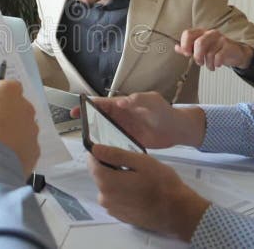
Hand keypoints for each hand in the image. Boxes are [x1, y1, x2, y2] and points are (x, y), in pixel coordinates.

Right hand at [0, 80, 38, 176]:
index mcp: (8, 91)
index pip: (9, 87)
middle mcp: (25, 107)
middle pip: (17, 108)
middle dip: (6, 115)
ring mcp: (32, 129)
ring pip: (22, 128)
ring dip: (12, 134)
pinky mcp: (34, 150)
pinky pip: (25, 146)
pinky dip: (16, 150)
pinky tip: (0, 156)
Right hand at [71, 92, 205, 147]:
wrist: (177, 130)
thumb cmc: (165, 111)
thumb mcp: (153, 101)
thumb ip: (137, 100)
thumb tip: (120, 102)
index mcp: (122, 104)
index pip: (101, 103)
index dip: (88, 105)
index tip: (75, 110)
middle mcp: (120, 117)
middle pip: (99, 117)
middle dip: (86, 121)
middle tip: (77, 129)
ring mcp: (123, 130)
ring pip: (104, 131)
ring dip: (95, 135)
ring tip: (85, 144)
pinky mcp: (128, 142)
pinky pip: (113, 143)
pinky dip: (106, 146)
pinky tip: (101, 153)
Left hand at [89, 145, 209, 241]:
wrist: (178, 212)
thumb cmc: (162, 183)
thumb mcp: (141, 162)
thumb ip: (115, 155)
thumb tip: (95, 149)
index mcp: (107, 182)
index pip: (92, 163)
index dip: (98, 153)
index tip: (110, 148)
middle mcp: (105, 198)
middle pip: (99, 175)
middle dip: (109, 166)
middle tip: (131, 163)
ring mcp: (112, 209)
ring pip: (107, 187)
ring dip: (116, 180)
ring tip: (136, 177)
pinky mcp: (120, 216)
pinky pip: (114, 198)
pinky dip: (121, 192)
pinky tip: (137, 191)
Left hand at [175, 28, 253, 70]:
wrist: (235, 53)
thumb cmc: (216, 50)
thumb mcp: (200, 49)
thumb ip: (188, 48)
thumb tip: (176, 47)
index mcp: (200, 33)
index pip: (188, 33)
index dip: (185, 44)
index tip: (186, 54)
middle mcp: (210, 33)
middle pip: (199, 43)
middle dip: (197, 56)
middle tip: (199, 62)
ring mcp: (220, 39)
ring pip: (209, 52)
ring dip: (208, 63)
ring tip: (210, 66)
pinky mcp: (228, 46)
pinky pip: (219, 56)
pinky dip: (216, 64)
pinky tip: (217, 65)